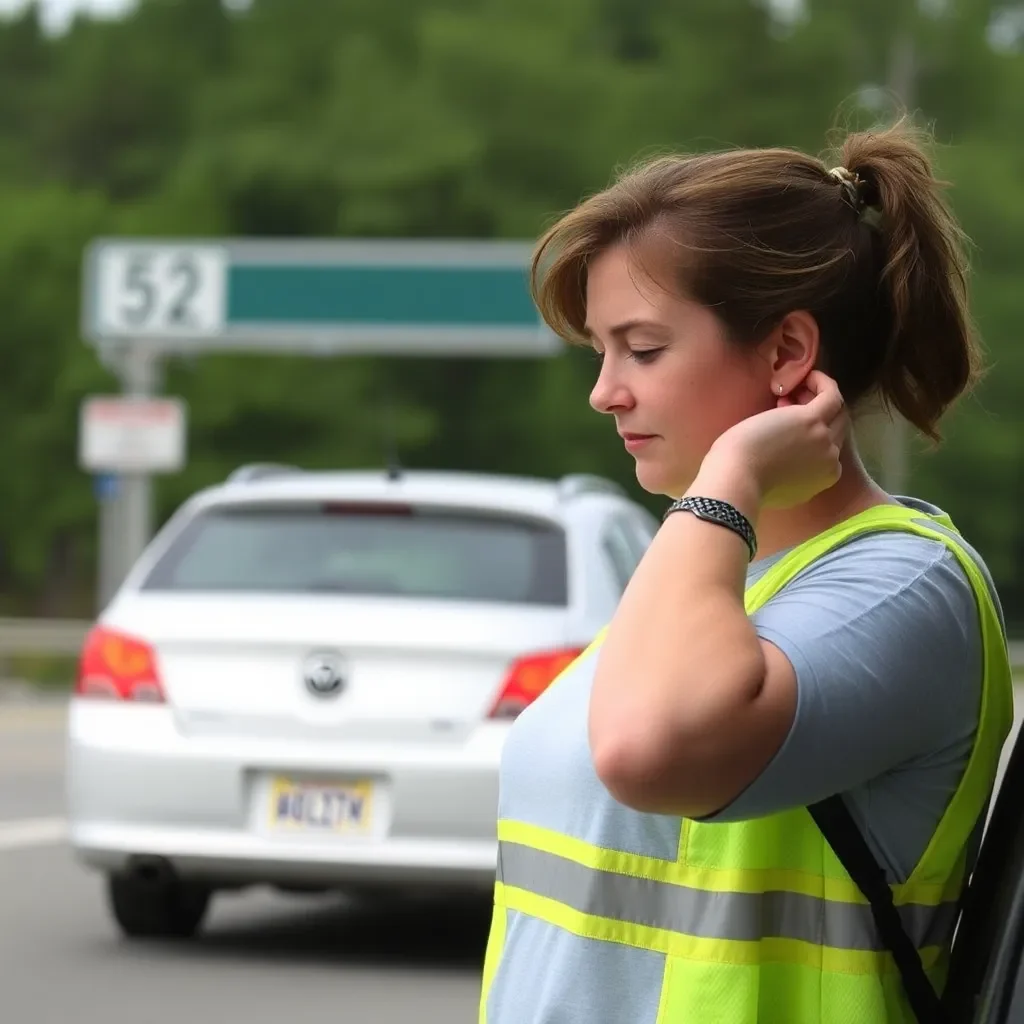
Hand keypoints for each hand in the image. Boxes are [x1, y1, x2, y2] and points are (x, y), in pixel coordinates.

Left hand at [701, 371, 848, 510]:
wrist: (737, 478)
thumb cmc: (744, 482)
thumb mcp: (778, 485)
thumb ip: (792, 472)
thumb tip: (788, 455)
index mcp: (823, 478)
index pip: (829, 449)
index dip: (811, 433)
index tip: (786, 425)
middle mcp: (830, 460)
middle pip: (836, 428)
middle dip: (816, 413)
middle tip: (789, 403)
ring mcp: (824, 439)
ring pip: (835, 410)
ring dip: (817, 397)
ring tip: (794, 389)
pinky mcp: (812, 420)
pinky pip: (830, 394)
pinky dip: (822, 382)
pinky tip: (807, 376)